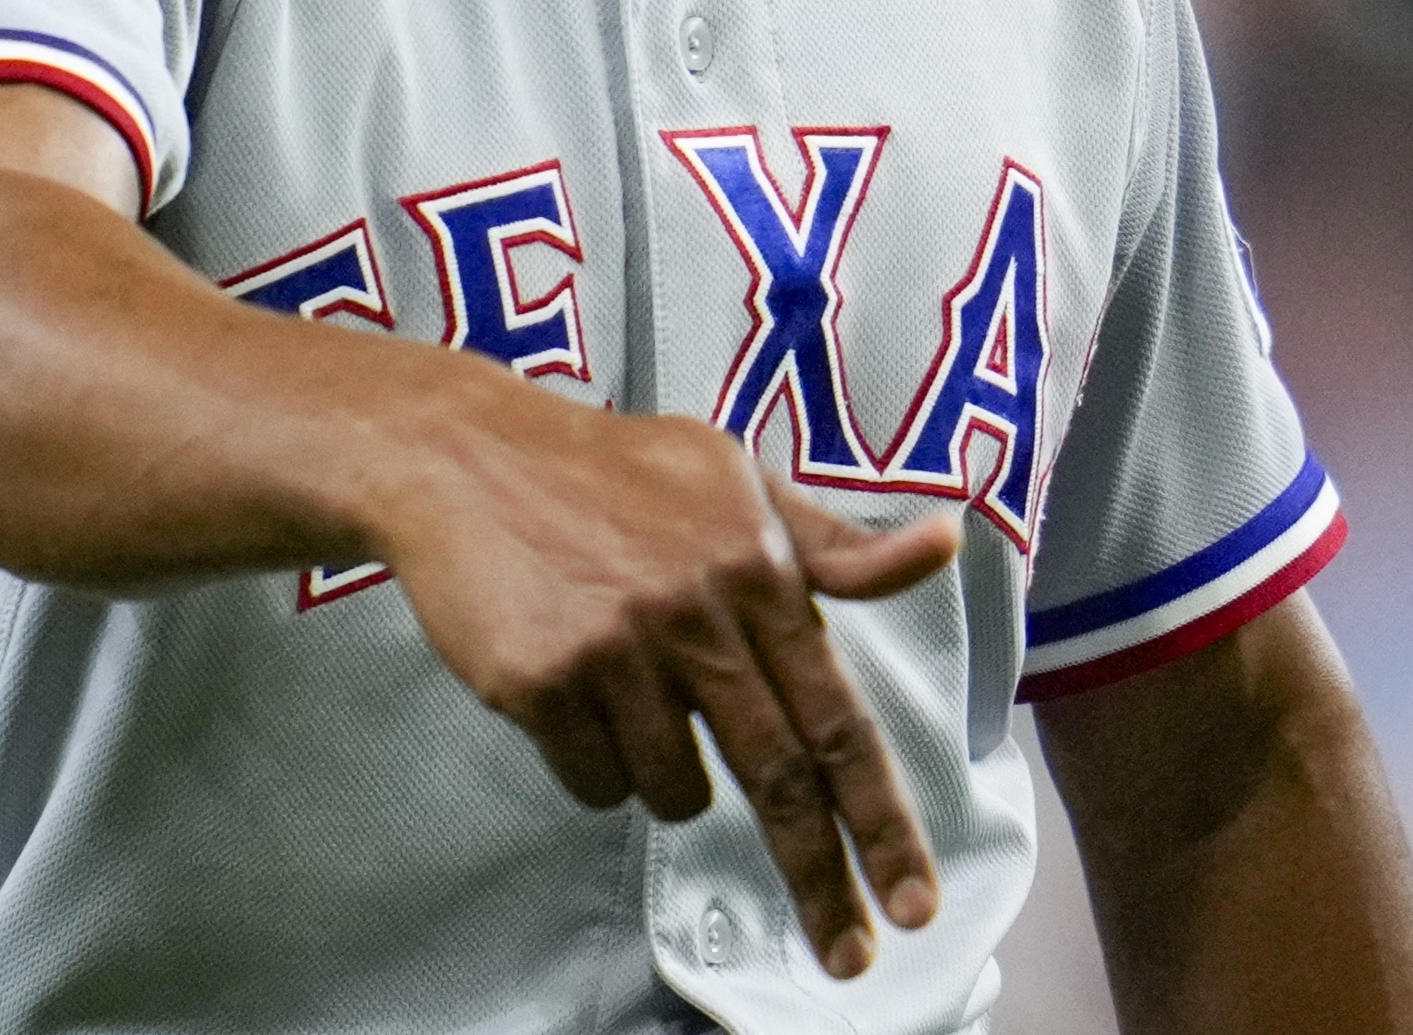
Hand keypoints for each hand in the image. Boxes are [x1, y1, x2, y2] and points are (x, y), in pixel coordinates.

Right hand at [373, 375, 962, 978]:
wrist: (467, 457)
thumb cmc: (617, 473)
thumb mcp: (736, 482)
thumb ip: (834, 544)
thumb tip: (946, 542)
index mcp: (760, 570)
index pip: (839, 718)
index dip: (883, 820)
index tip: (917, 904)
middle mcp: (699, 615)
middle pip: (779, 781)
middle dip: (821, 881)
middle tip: (851, 956)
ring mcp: (619, 651)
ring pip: (676, 792)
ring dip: (669, 774)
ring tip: (635, 688)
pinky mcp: (543, 682)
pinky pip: (595, 783)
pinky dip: (595, 760)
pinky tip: (575, 686)